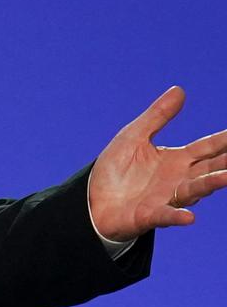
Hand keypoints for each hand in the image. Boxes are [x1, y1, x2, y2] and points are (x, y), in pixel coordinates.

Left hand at [88, 86, 226, 241]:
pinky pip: (166, 216)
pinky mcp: (149, 215)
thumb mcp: (134, 136)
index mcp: (177, 159)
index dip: (225, 140)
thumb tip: (179, 90)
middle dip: (225, 164)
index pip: (208, 147)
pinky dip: (177, 217)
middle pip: (209, 169)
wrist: (93, 199)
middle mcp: (179, 179)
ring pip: (193, 190)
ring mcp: (167, 198)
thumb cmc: (117, 168)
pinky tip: (189, 217)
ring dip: (210, 184)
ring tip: (225, 178)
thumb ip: (158, 116)